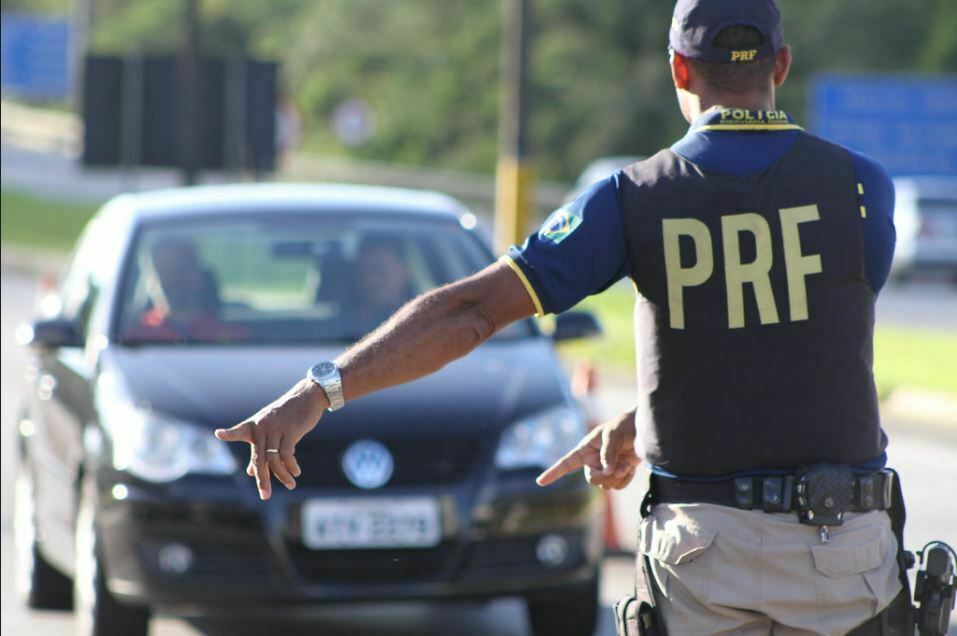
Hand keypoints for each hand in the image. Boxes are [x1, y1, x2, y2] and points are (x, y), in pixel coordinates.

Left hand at [214, 379, 327, 499]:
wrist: (306, 398)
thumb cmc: (286, 416)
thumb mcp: (270, 430)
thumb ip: (259, 450)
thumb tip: (250, 472)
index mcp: (254, 426)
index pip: (239, 431)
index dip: (229, 433)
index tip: (218, 434)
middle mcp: (262, 427)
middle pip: (259, 459)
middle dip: (262, 479)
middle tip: (265, 496)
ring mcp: (276, 428)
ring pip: (275, 459)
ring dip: (282, 476)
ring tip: (290, 485)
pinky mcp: (291, 430)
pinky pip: (288, 454)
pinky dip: (291, 466)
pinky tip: (296, 472)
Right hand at [536, 416, 639, 489]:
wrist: (646, 430)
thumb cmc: (626, 426)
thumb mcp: (614, 434)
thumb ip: (608, 453)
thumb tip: (606, 472)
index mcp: (586, 448)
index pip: (567, 462)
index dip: (554, 472)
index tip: (540, 482)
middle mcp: (594, 460)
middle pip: (591, 479)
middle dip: (604, 477)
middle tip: (618, 467)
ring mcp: (606, 469)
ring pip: (605, 485)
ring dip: (617, 477)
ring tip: (627, 463)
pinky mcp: (619, 474)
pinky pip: (618, 486)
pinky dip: (625, 479)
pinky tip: (631, 467)